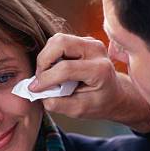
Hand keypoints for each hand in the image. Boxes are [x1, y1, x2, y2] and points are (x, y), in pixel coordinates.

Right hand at [30, 33, 149, 131]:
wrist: (115, 94)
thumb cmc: (99, 103)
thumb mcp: (79, 110)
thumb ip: (58, 103)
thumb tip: (38, 93)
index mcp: (100, 69)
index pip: (66, 68)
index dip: (46, 79)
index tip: (34, 89)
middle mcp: (97, 50)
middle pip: (60, 43)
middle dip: (44, 60)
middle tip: (40, 79)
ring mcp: (91, 42)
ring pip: (58, 40)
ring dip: (46, 57)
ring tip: (47, 75)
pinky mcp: (84, 41)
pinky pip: (60, 42)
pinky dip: (52, 55)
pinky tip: (55, 70)